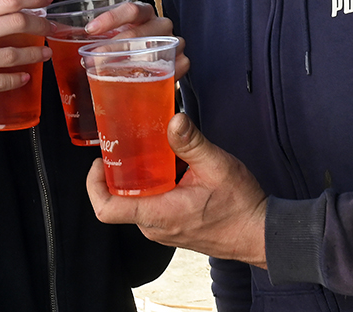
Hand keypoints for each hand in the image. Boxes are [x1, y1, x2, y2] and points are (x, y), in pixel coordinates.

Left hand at [85, 3, 189, 79]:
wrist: (157, 64)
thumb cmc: (132, 48)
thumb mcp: (118, 37)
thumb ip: (100, 37)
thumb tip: (70, 39)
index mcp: (145, 14)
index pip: (130, 10)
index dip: (110, 18)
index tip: (90, 30)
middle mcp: (161, 25)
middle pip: (141, 31)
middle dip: (116, 46)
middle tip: (95, 59)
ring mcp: (174, 41)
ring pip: (157, 47)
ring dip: (133, 61)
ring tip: (113, 73)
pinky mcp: (182, 61)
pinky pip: (174, 66)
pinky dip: (157, 75)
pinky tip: (141, 82)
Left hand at [87, 113, 267, 267]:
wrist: (259, 233)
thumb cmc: (240, 206)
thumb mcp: (217, 166)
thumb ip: (191, 143)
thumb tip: (174, 119)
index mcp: (158, 214)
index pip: (107, 209)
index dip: (93, 184)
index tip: (99, 161)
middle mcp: (154, 225)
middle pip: (120, 198)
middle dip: (123, 170)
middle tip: (131, 142)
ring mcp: (162, 229)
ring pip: (138, 199)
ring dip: (143, 176)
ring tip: (155, 149)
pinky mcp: (172, 226)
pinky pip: (153, 204)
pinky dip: (157, 184)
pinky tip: (174, 165)